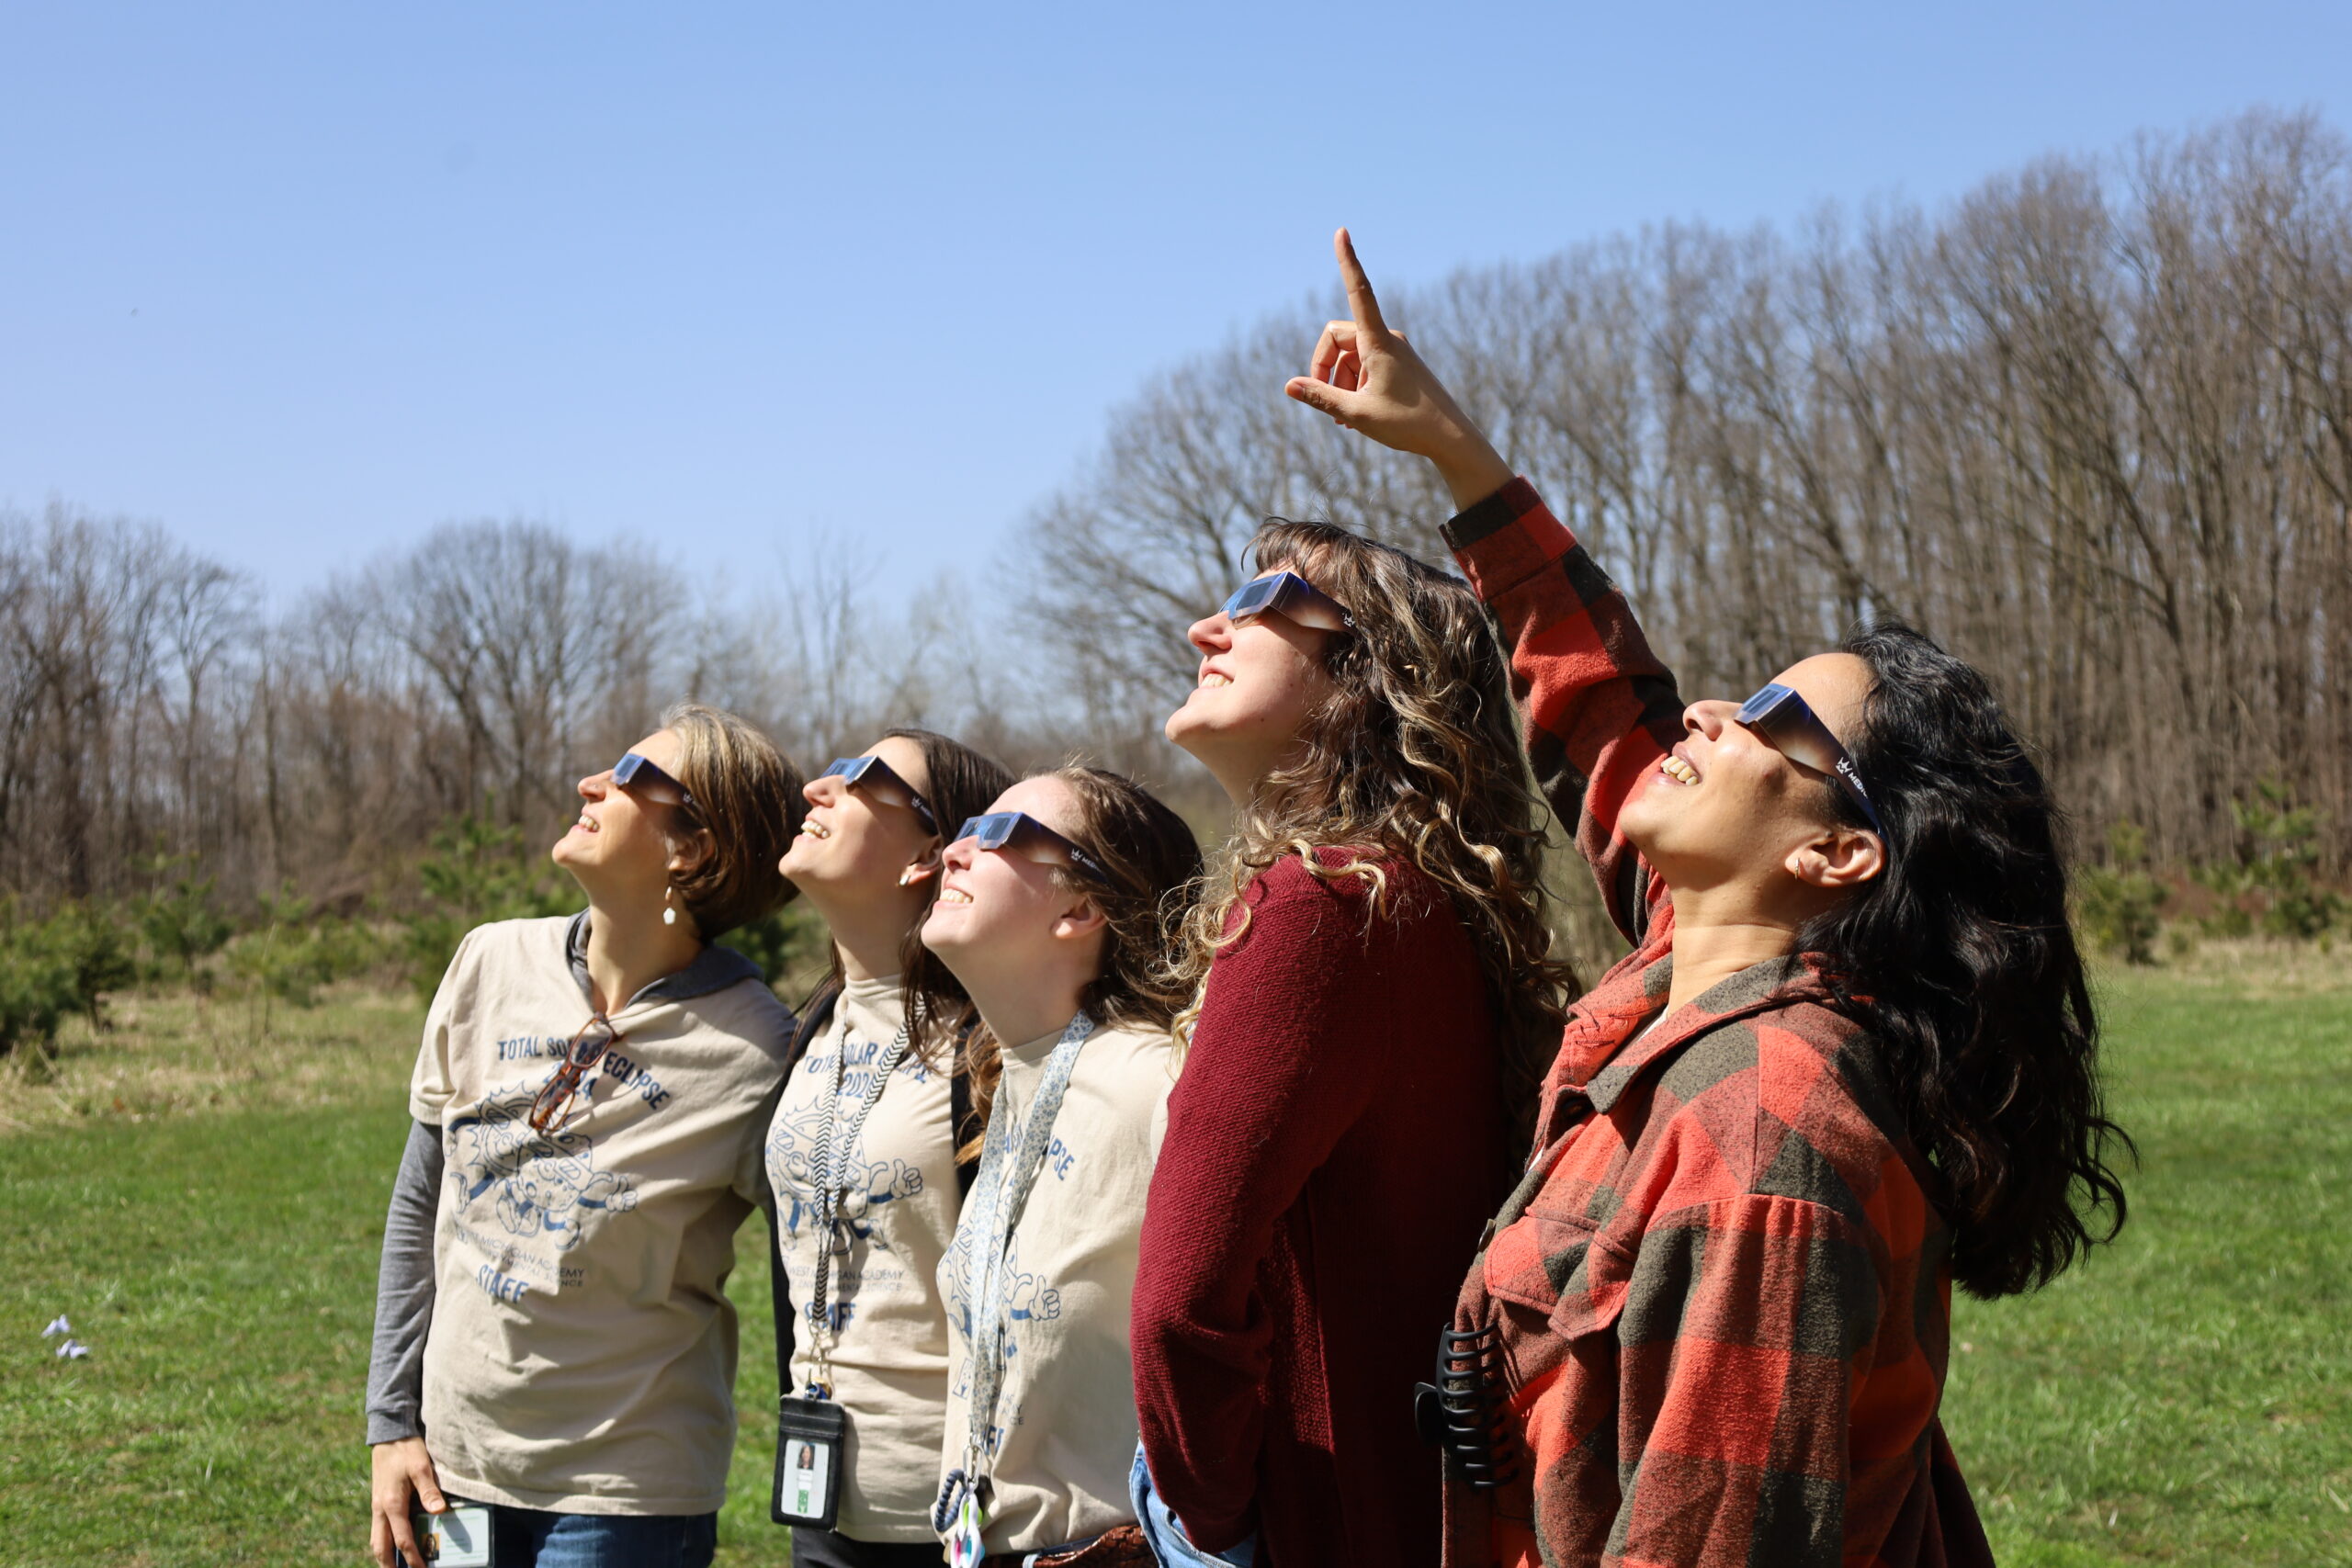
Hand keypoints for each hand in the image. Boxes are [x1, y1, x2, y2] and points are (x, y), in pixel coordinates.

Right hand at [369, 1437, 447, 1567]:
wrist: (388, 1433)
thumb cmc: (406, 1449)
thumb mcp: (421, 1467)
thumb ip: (430, 1490)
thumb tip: (440, 1511)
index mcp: (391, 1504)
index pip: (402, 1539)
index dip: (412, 1557)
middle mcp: (380, 1509)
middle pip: (381, 1546)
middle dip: (389, 1564)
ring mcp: (377, 1505)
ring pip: (377, 1538)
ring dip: (384, 1554)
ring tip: (394, 1566)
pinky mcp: (379, 1500)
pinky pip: (378, 1528)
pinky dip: (384, 1540)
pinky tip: (394, 1541)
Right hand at [1283, 228, 1515, 509]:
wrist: (1451, 439)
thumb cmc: (1407, 425)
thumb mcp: (1356, 414)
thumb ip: (1320, 397)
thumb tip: (1289, 385)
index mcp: (1378, 342)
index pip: (1358, 291)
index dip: (1347, 261)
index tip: (1342, 231)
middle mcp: (1386, 339)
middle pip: (1336, 338)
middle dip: (1325, 368)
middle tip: (1327, 402)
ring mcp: (1392, 351)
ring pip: (1348, 357)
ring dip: (1339, 383)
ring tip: (1346, 417)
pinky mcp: (1397, 364)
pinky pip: (1362, 366)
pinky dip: (1353, 386)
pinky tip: (1353, 415)